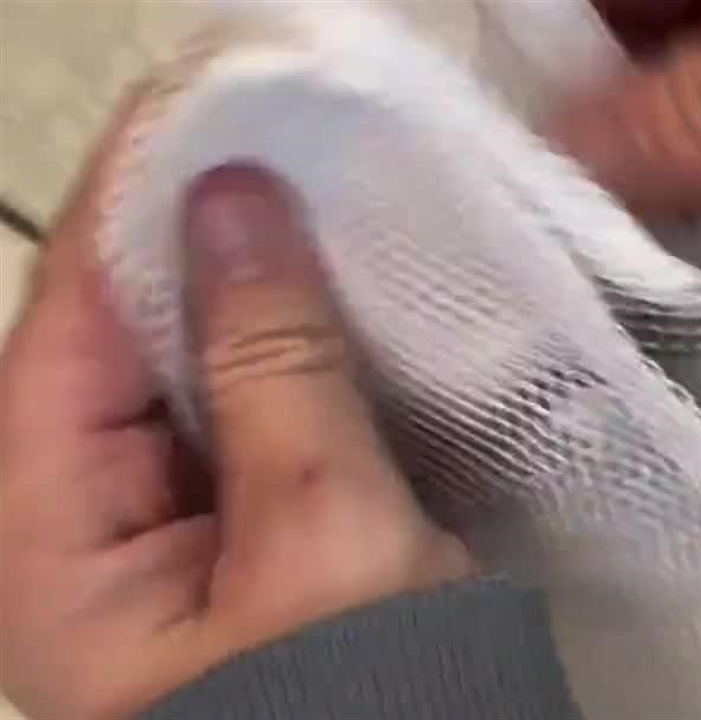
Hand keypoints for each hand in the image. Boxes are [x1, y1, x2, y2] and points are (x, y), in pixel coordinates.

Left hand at [0, 98, 471, 718]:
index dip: (121, 217)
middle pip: (115, 355)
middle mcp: (87, 541)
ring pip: (189, 381)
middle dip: (190, 250)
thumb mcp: (322, 529)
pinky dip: (292, 356)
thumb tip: (231, 201)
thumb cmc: (369, 694)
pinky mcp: (248, 540)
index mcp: (53, 554)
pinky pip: (248, 420)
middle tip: (271, 152)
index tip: (197, 116)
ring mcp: (173, 541)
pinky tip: (337, 298)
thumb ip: (272, 364)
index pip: (60, 342)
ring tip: (311, 206)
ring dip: (250, 299)